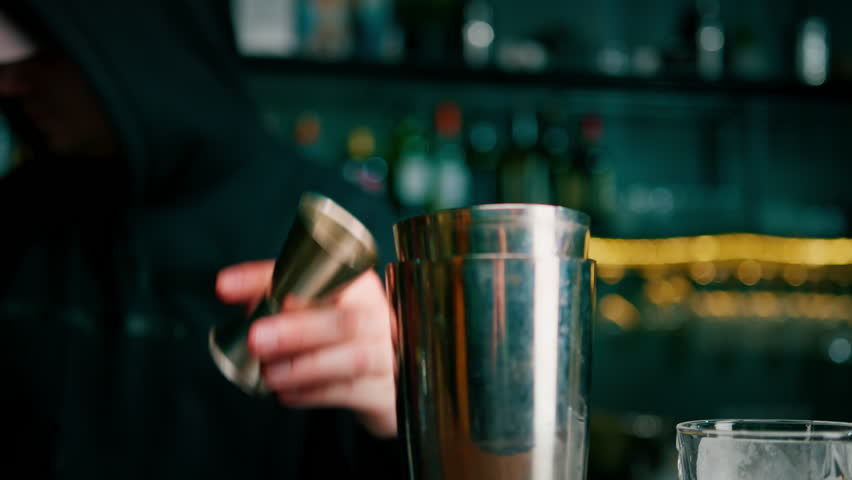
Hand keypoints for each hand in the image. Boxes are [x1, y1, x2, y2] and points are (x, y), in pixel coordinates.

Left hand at [216, 260, 396, 437]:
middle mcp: (380, 317)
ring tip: (268, 374)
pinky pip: (348, 391)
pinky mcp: (385, 391)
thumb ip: (287, 305)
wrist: (395, 380)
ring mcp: (387, 355)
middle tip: (256, 338)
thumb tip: (245, 306)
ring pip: (350, 358)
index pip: (314, 274)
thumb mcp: (322, 311)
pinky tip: (286, 394)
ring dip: (303, 366)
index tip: (226, 285)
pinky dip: (312, 393)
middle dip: (297, 329)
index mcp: (359, 286)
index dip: (269, 278)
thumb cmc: (348, 338)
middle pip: (344, 320)